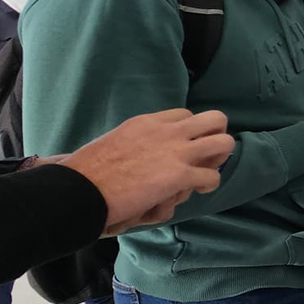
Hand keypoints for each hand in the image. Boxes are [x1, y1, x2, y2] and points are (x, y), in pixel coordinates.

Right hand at [58, 109, 234, 233]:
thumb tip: (141, 154)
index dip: (191, 131)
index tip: (185, 147)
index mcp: (148, 122)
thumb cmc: (89, 171)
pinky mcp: (180, 175)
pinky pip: (212, 176)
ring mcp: (176, 152)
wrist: (80, 189)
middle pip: (214, 119)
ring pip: (223, 142)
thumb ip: (136, 142)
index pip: (184, 115)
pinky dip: (210, 184)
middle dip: (216, 136)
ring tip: (206, 172)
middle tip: (207, 155)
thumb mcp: (115, 141)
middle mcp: (167, 131)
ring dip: (220, 158)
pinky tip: (199, 189)